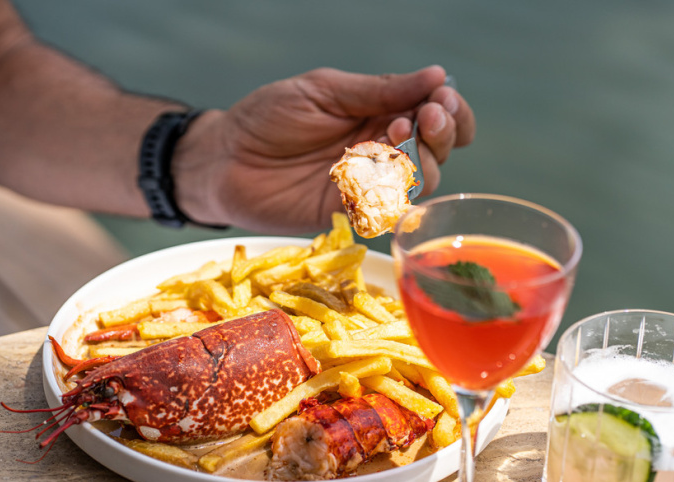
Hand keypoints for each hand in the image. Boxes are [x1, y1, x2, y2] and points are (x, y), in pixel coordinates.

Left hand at [174, 65, 475, 233]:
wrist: (224, 161)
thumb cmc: (267, 118)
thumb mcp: (323, 91)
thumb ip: (378, 90)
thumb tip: (436, 75)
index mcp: (379, 112)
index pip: (435, 112)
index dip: (449, 109)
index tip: (441, 100)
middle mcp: (381, 149)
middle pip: (437, 148)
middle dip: (441, 132)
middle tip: (425, 118)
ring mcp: (368, 183)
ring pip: (420, 180)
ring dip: (420, 161)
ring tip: (392, 139)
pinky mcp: (351, 213)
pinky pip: (387, 210)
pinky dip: (392, 194)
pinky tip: (377, 175)